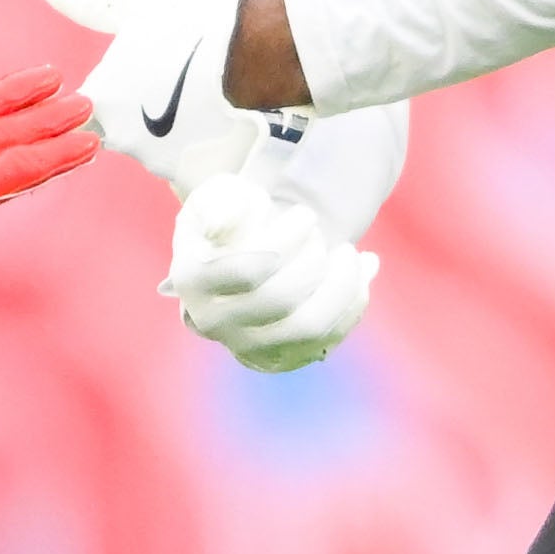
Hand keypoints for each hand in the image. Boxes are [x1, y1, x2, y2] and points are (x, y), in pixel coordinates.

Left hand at [28, 0, 259, 191]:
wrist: (260, 49)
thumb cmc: (196, 21)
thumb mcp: (135, 4)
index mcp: (101, 100)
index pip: (91, 109)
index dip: (121, 92)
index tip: (146, 76)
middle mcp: (121, 138)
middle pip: (130, 134)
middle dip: (150, 117)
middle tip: (185, 85)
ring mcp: (160, 164)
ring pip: (165, 154)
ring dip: (180, 137)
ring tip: (212, 103)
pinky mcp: (197, 180)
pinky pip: (192, 181)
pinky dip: (203, 164)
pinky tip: (222, 139)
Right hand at [168, 172, 375, 373]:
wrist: (244, 253)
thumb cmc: (236, 218)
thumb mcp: (221, 194)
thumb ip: (219, 201)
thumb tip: (219, 228)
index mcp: (191, 280)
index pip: (249, 270)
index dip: (289, 239)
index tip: (305, 215)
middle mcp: (212, 322)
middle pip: (281, 299)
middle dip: (315, 259)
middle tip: (322, 237)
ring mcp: (247, 347)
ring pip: (309, 326)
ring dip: (342, 284)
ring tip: (350, 253)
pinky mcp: (281, 359)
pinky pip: (329, 338)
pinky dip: (354, 301)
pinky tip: (363, 269)